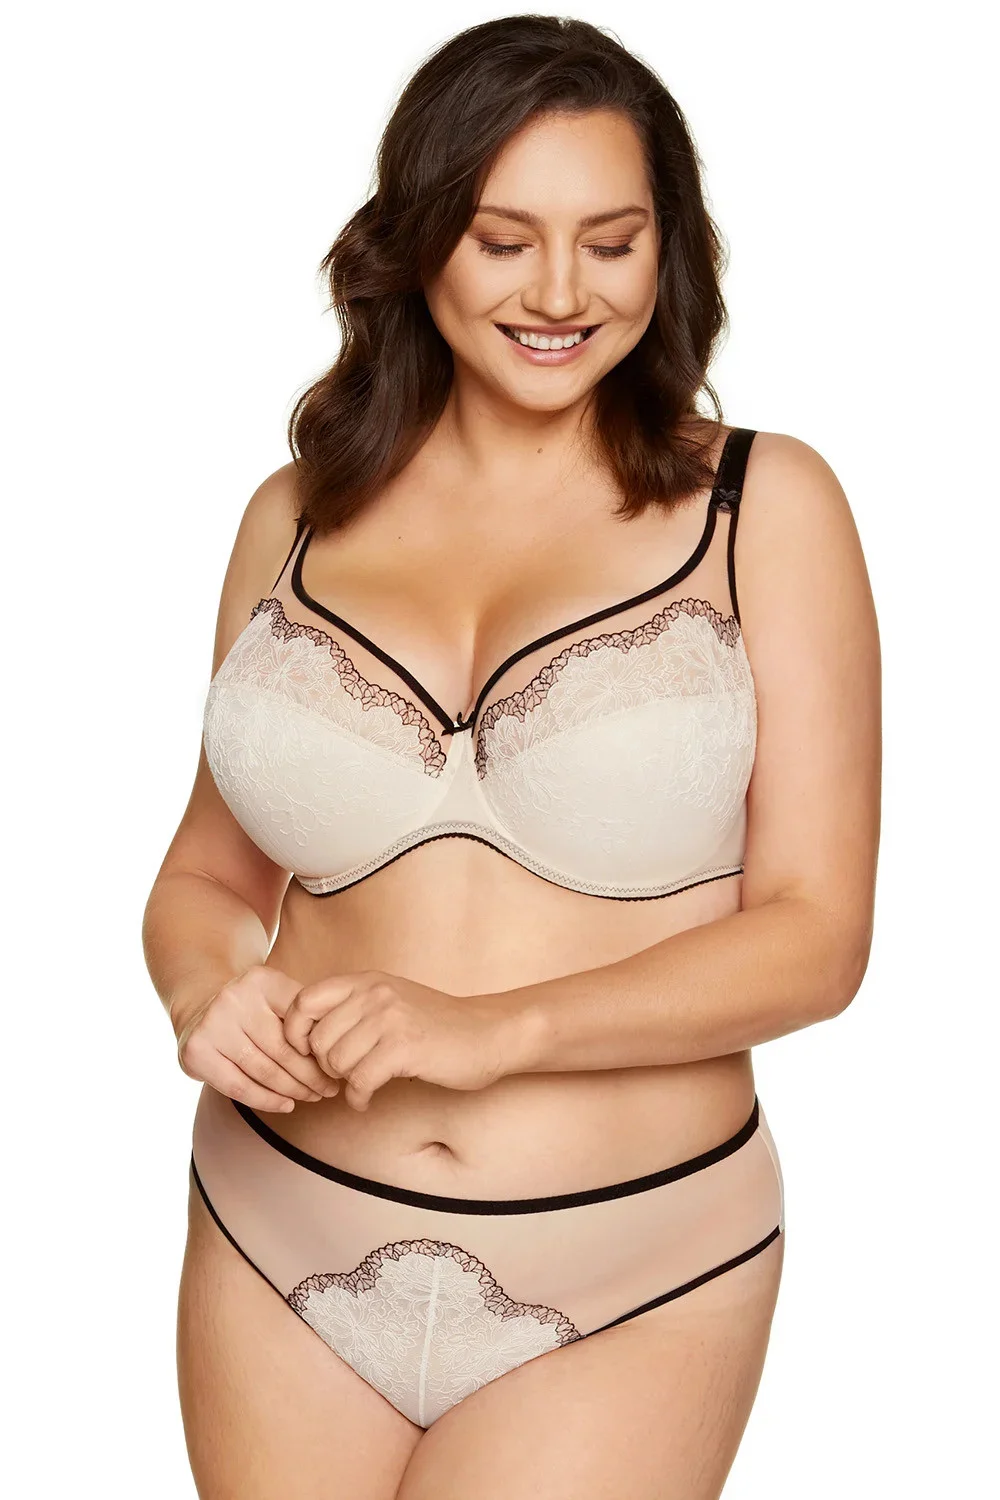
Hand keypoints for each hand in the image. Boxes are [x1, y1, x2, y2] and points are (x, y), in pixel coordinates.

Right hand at [174, 964, 341, 1112]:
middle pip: (283, 1049)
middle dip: (312, 1074)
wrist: (201, 1005)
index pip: (301, 1019)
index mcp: (262, 981)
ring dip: (294, 1090)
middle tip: (331, 1089)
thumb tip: (344, 1047)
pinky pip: (239, 1086)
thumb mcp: (278, 995)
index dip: (321, 1045)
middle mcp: (234, 999)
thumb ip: (306, 1013)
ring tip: (313, 1097)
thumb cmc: (254, 1006)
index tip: (337, 1061)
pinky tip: (286, 1105)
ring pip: (264, 1070)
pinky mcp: (197, 1051)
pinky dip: (267, 1100)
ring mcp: (212, 1025)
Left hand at [282, 970, 515, 1110]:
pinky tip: (368, 1099)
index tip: (307, 1054)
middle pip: (317, 1039)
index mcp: (366, 981)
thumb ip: (352, 1009)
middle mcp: (374, 993)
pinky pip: (359, 1081)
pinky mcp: (404, 1047)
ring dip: (345, 1082)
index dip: (295, 1032)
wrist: (488, 1034)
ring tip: (362, 1083)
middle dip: (326, 1066)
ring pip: (336, 1061)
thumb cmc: (437, 1025)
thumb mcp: (390, 1001)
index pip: (304, 1000)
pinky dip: (359, 1098)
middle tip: (345, 1075)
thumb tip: (304, 1035)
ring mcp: (390, 1018)